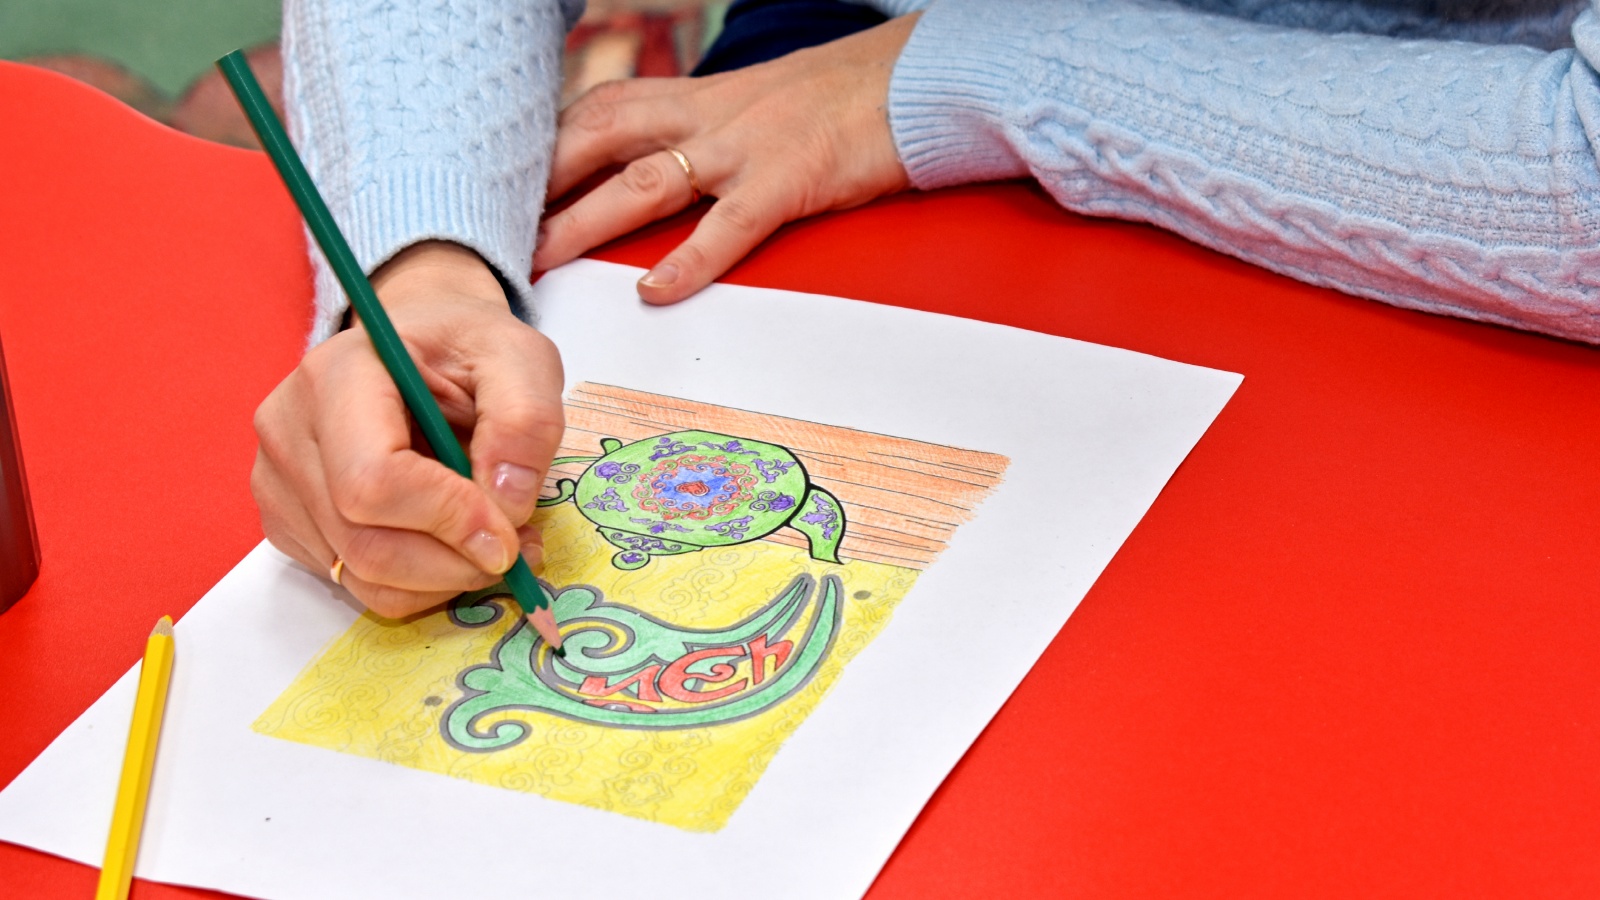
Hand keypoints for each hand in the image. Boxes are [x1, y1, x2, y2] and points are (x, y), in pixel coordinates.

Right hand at [252, 242, 564, 617]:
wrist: (420, 347)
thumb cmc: (466, 348)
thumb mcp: (519, 357)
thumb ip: (525, 420)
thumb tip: (506, 504)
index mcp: (338, 375)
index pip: (373, 481)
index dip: (448, 520)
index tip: (510, 533)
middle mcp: (290, 431)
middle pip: (365, 543)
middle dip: (455, 563)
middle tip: (518, 549)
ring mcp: (280, 482)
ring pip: (361, 577)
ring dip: (444, 580)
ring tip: (495, 543)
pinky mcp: (290, 523)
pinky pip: (355, 584)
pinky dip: (419, 584)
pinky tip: (451, 544)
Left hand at [535, 13, 920, 302]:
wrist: (910, 81)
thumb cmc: (832, 103)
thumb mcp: (748, 107)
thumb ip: (696, 136)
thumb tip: (653, 175)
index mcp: (692, 98)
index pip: (595, 116)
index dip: (542, 152)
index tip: (497, 191)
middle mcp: (704, 116)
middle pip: (598, 141)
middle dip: (540, 186)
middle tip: (489, 233)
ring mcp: (743, 147)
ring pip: (644, 182)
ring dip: (585, 222)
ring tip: (542, 263)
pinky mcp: (788, 179)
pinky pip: (730, 224)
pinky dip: (690, 259)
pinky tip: (656, 291)